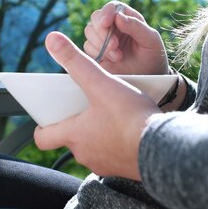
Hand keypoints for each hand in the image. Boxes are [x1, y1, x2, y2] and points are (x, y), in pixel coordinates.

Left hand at [34, 31, 161, 180]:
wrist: (164, 148)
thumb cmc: (131, 117)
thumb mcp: (101, 83)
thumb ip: (76, 62)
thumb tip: (52, 39)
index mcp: (74, 136)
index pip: (42, 137)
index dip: (43, 124)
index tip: (50, 112)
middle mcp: (85, 155)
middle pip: (70, 139)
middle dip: (76, 122)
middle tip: (86, 104)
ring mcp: (104, 164)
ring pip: (93, 147)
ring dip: (97, 132)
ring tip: (110, 114)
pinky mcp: (123, 169)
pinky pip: (113, 154)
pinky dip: (116, 142)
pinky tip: (129, 129)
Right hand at [84, 2, 169, 74]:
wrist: (148, 76)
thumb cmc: (152, 56)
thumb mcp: (151, 40)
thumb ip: (137, 27)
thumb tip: (118, 16)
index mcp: (127, 17)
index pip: (112, 7)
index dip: (106, 13)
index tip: (106, 23)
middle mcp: (112, 25)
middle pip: (96, 17)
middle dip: (102, 31)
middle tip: (115, 45)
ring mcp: (103, 38)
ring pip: (89, 32)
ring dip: (101, 44)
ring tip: (118, 56)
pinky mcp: (96, 52)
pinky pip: (87, 47)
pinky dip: (98, 53)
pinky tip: (113, 60)